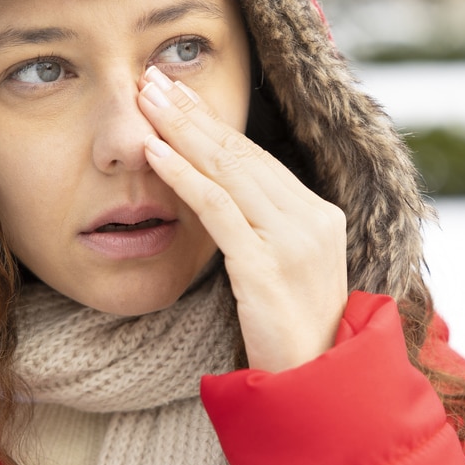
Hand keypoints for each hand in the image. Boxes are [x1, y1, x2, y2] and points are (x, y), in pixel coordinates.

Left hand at [138, 66, 347, 371]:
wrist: (314, 387)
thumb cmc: (291, 331)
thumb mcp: (284, 267)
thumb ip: (261, 227)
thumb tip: (212, 189)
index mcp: (319, 214)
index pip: (257, 157)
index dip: (213, 122)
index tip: (178, 93)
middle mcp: (311, 219)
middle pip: (241, 152)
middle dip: (192, 112)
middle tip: (152, 78)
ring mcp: (292, 241)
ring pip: (228, 170)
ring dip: (181, 130)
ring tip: (146, 100)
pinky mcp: (267, 267)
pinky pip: (218, 210)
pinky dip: (183, 176)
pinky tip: (155, 153)